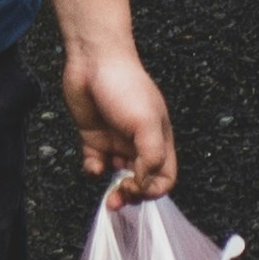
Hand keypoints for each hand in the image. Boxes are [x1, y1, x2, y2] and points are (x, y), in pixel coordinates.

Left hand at [60, 39, 175, 199]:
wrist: (92, 60)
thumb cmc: (124, 85)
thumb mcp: (145, 123)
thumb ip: (151, 156)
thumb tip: (146, 183)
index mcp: (158, 139)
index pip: (165, 177)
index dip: (153, 189)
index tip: (137, 188)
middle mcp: (139, 143)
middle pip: (141, 180)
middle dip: (132, 194)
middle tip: (119, 199)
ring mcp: (116, 140)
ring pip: (118, 175)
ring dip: (113, 188)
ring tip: (107, 194)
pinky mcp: (95, 137)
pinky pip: (96, 163)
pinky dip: (94, 170)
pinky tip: (93, 164)